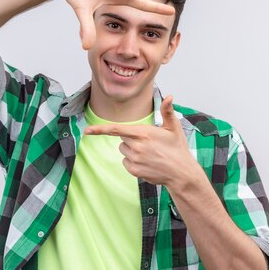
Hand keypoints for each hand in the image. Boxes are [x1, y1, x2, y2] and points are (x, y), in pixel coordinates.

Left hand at [84, 96, 200, 185]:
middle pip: (122, 139)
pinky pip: (125, 162)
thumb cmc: (177, 148)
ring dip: (132, 151)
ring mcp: (135, 159)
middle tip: (149, 143)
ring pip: (123, 150)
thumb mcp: (174, 128)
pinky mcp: (134, 170)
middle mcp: (137, 146)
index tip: (87, 130)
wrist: (181, 173)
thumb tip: (169, 96)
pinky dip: (133, 162)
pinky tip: (147, 162)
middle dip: (131, 139)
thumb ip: (167, 111)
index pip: (116, 129)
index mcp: (144, 133)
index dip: (100, 129)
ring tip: (149, 154)